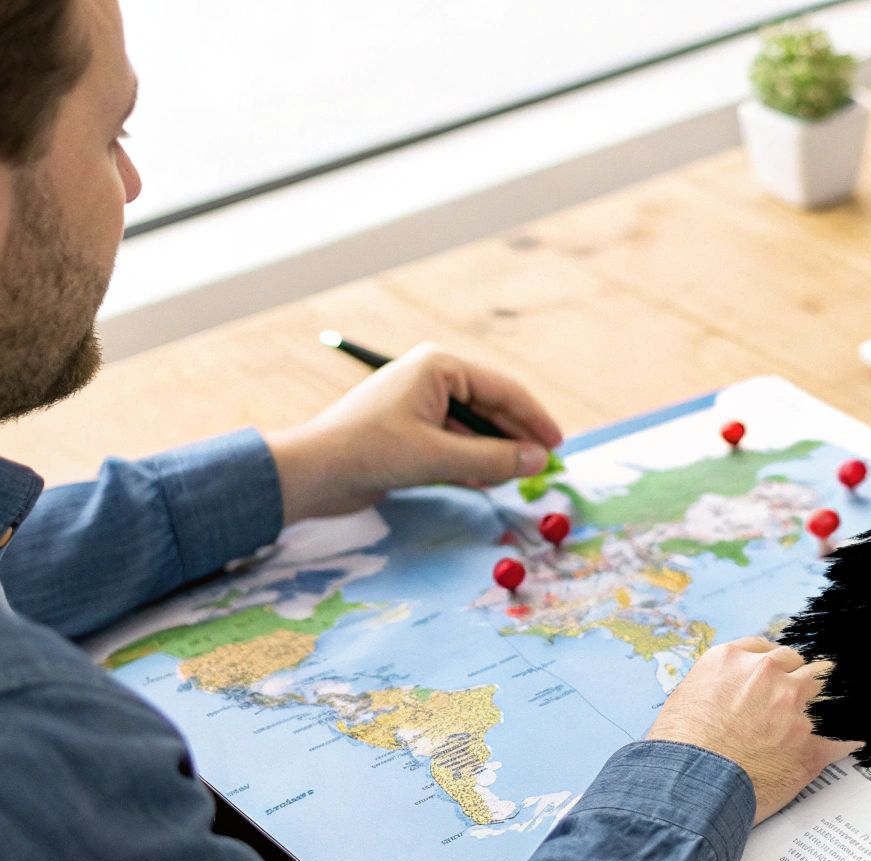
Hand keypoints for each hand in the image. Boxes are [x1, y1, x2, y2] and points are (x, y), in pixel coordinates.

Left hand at [264, 343, 563, 522]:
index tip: (558, 445)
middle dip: (514, 441)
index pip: (502, 390)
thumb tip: (539, 461)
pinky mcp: (409, 433)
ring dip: (491, 456)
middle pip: (490, 410)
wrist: (311, 474)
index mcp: (438, 367)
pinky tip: (483, 483)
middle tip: (542, 468)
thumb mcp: (437, 457)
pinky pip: (453, 445)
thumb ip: (493, 459)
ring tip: (511, 480)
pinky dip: (469, 463)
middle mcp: (431, 380)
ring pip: (473, 431)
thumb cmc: (370, 452)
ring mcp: (419, 406)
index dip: (534, 419)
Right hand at [647, 638, 859, 824]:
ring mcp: (793, 707)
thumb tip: (723, 700)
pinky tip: (851, 741)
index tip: (779, 672)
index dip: (775, 665)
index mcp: (732, 661)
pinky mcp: (810, 745)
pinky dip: (845, 741)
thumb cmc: (677, 751)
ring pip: (823, 689)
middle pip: (799, 665)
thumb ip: (714, 690)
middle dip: (799, 679)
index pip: (767, 651)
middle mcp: (766, 675)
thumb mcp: (684, 702)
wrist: (689, 786)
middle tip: (800, 695)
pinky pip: (841, 738)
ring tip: (831, 708)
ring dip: (823, 701)